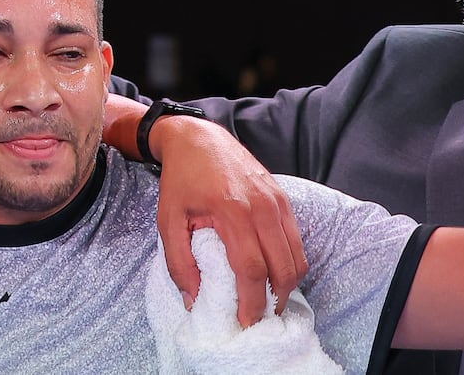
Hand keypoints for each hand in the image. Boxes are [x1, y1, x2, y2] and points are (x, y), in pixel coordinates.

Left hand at [146, 116, 304, 326]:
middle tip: (259, 320)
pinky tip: (273, 274)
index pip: (251, 268)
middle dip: (273, 301)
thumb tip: (193, 301)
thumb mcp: (168, 220)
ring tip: (268, 301)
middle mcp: (261, 206)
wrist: (199, 139)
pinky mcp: (283, 198)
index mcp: (231, 210)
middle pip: (282, 268)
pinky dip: (290, 264)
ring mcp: (277, 201)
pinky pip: (296, 241)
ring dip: (286, 285)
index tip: (244, 324)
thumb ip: (178, 262)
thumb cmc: (182, 180)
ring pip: (296, 257)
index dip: (251, 302)